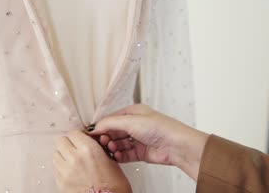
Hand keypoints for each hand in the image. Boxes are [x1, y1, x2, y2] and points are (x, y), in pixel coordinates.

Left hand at [53, 130, 131, 192]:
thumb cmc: (115, 185)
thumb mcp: (111, 160)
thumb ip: (95, 148)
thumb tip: (87, 142)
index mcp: (89, 149)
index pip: (73, 133)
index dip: (78, 136)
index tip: (81, 140)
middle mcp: (74, 158)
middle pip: (61, 141)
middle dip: (68, 144)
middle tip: (75, 149)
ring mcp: (65, 171)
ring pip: (56, 154)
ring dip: (63, 155)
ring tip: (72, 161)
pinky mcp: (60, 183)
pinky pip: (55, 168)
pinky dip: (61, 167)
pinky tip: (71, 171)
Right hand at [88, 104, 208, 180]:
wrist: (176, 145)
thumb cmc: (160, 128)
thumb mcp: (131, 121)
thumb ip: (110, 123)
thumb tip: (95, 127)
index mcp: (133, 112)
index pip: (112, 118)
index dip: (101, 126)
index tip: (91, 133)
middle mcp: (135, 124)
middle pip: (114, 131)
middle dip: (106, 137)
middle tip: (102, 142)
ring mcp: (138, 139)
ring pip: (118, 143)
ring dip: (113, 147)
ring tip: (111, 149)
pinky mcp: (141, 152)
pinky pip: (125, 154)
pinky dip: (119, 156)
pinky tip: (116, 156)